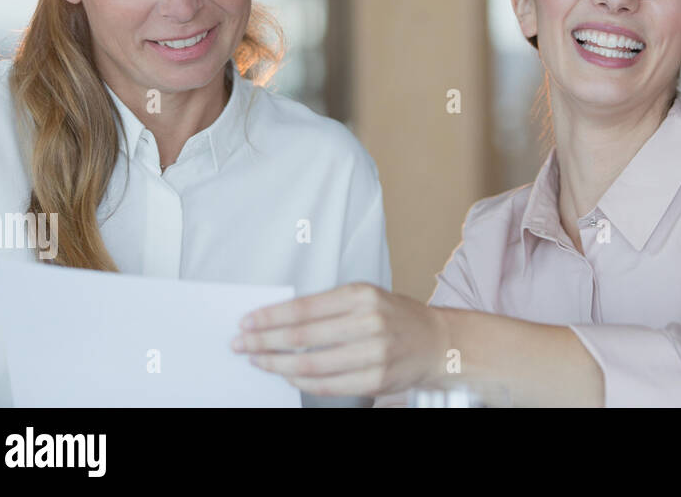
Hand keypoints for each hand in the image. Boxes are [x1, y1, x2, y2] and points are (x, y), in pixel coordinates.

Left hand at [231, 282, 447, 397]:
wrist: (438, 342)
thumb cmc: (396, 318)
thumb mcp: (366, 298)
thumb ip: (328, 307)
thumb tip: (279, 320)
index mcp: (362, 296)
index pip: (304, 308)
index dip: (270, 317)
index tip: (247, 322)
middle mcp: (369, 322)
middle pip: (302, 337)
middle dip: (264, 341)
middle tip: (241, 344)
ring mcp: (374, 353)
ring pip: (311, 364)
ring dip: (277, 365)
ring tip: (259, 362)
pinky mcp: (376, 379)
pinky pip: (328, 385)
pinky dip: (302, 382)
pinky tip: (288, 376)